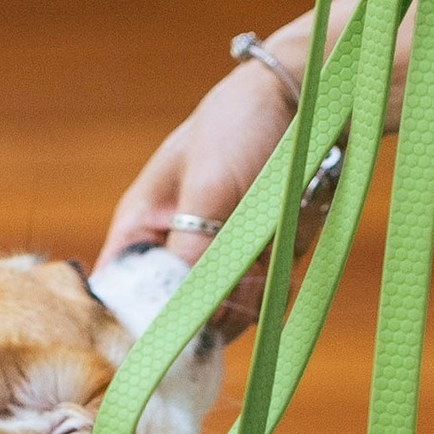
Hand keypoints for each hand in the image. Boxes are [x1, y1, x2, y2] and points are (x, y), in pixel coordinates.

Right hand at [97, 56, 294, 336]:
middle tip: (249, 261)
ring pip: (233, 309)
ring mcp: (221, 259)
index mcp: (142, 229)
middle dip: (220, 297)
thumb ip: (190, 257)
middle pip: (184, 316)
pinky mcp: (261, 259)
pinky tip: (295, 220)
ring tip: (276, 225)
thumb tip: (178, 323)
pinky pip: (270, 291)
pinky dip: (287, 264)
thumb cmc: (241, 124)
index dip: (139, 326)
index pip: (121, 298)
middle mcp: (176, 251)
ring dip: (260, 279)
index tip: (173, 338)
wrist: (312, 95)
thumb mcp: (208, 188)